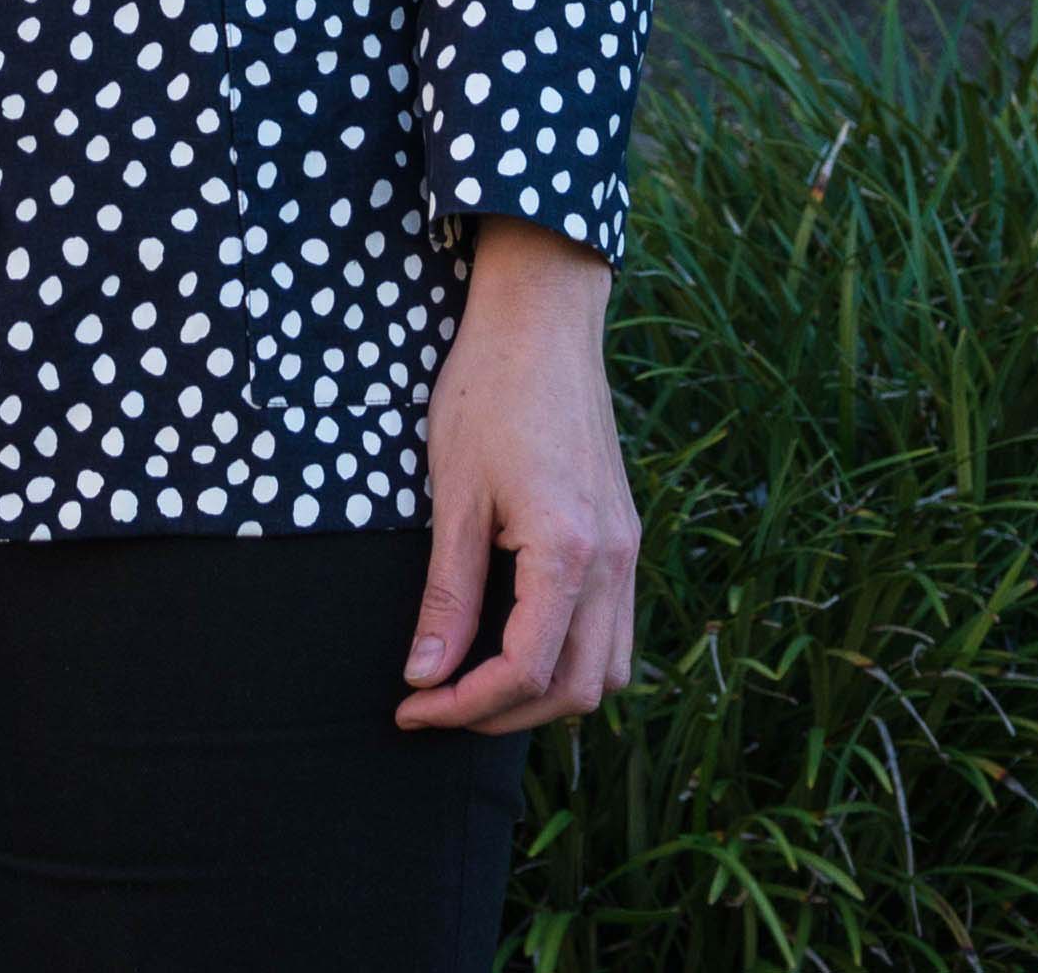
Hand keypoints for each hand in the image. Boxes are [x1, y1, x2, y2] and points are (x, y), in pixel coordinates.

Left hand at [398, 215, 636, 734]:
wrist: (542, 321)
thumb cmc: (486, 393)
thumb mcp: (452, 494)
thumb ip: (447, 593)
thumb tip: (425, 675)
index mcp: (567, 551)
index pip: (524, 672)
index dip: (462, 706)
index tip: (409, 707)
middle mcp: (613, 561)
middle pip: (575, 691)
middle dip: (502, 715)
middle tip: (436, 705)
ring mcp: (627, 549)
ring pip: (606, 670)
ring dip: (544, 697)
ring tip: (476, 686)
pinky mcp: (625, 535)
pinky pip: (615, 630)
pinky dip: (572, 658)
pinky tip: (519, 643)